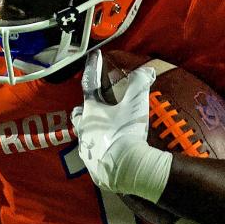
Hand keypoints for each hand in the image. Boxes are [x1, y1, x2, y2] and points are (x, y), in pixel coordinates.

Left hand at [70, 50, 169, 202]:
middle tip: (93, 105)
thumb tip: (146, 70)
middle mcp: (83, 129)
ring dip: (92, 130)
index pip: (89, 83)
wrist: (125, 168)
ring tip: (104, 129)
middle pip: (78, 114)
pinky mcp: (92, 165)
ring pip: (84, 135)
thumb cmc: (126, 131)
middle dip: (83, 108)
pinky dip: (100, 149)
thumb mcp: (135, 104)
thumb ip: (139, 83)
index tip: (94, 55)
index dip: (93, 67)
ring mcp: (85, 148)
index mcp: (90, 111)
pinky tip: (110, 151)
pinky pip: (93, 153)